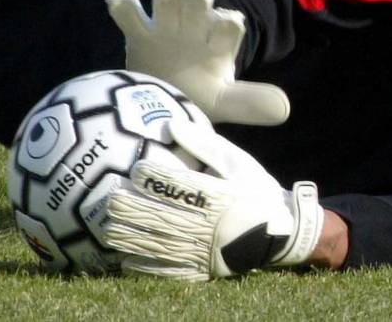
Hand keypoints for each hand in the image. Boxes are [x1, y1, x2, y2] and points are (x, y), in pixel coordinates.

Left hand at [104, 117, 322, 279]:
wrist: (282, 230)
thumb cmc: (255, 188)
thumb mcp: (237, 161)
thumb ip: (205, 144)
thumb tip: (172, 123)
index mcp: (220, 196)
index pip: (184, 187)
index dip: (159, 179)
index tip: (136, 169)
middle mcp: (212, 225)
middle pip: (167, 217)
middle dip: (137, 209)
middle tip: (111, 199)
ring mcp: (207, 249)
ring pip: (164, 244)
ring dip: (135, 237)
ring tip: (109, 229)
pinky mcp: (205, 267)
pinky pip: (173, 269)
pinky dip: (149, 265)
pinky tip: (126, 259)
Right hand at [107, 0, 290, 125]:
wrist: (161, 102)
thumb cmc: (198, 95)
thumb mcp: (224, 102)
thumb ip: (249, 104)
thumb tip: (285, 109)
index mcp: (217, 46)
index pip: (229, 26)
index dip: (229, 22)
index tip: (229, 24)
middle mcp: (193, 31)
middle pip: (199, 1)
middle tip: (198, 1)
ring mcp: (165, 28)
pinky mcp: (137, 32)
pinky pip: (128, 11)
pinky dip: (124, 3)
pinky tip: (125, 1)